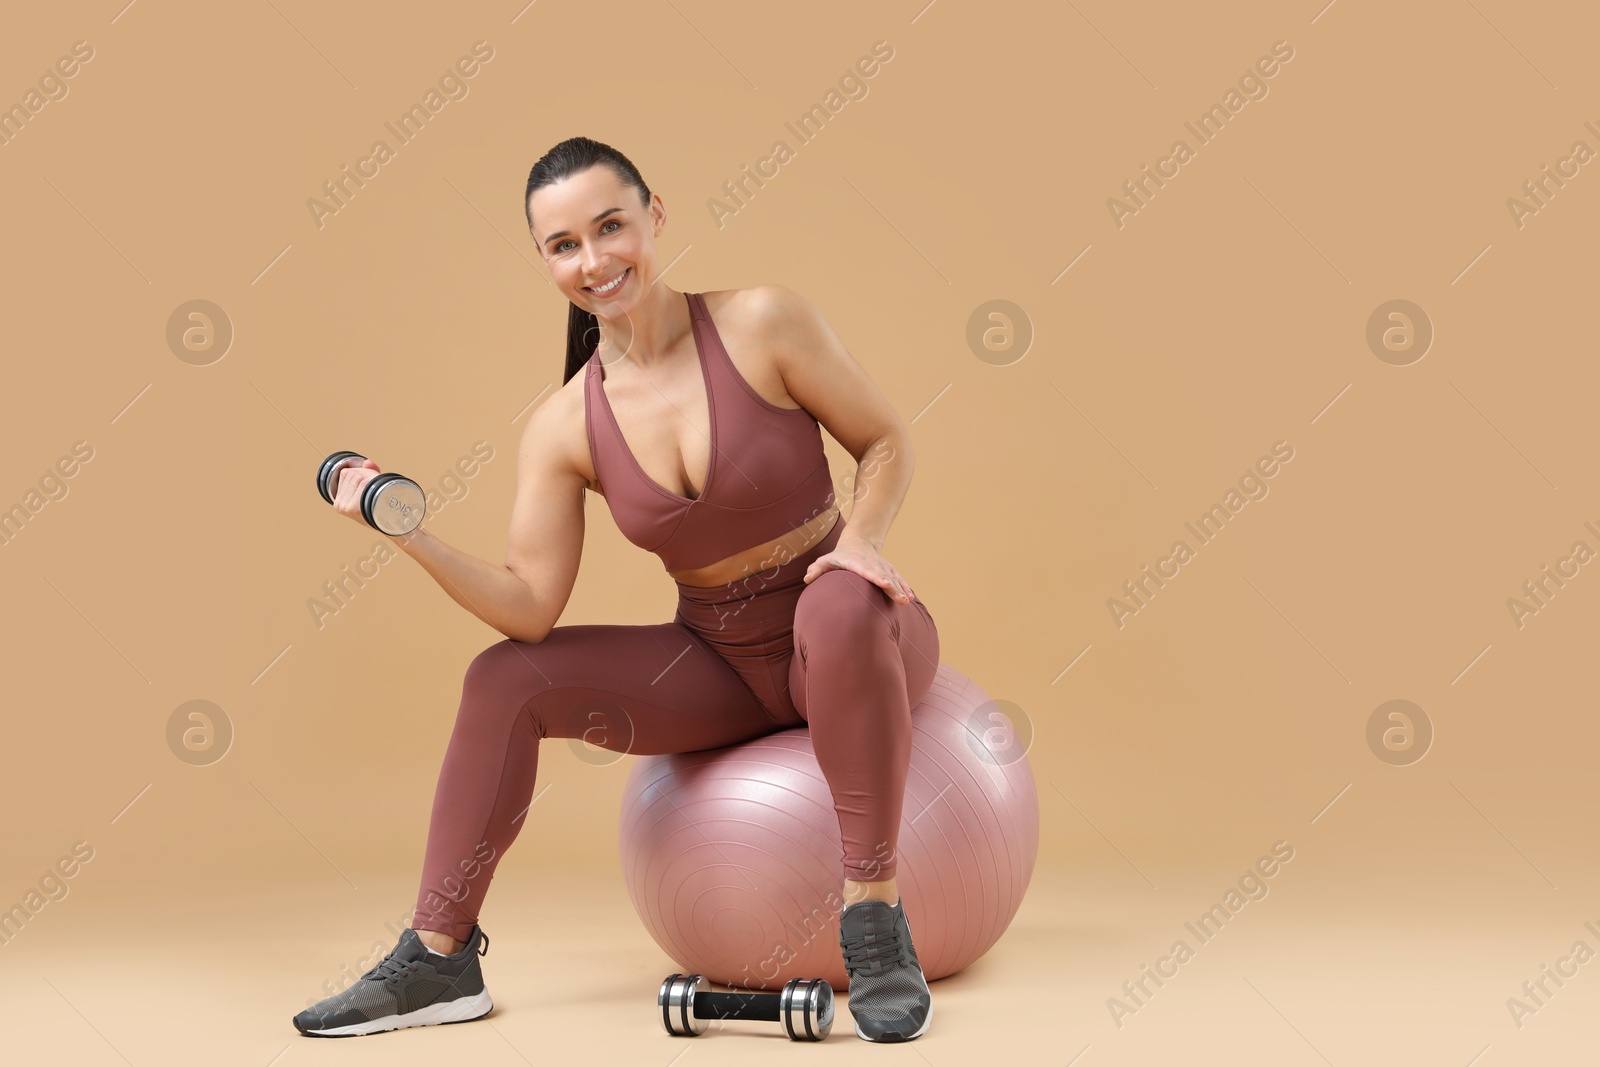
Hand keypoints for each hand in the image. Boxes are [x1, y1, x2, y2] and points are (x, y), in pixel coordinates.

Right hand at [332, 458, 382, 526]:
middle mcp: (339, 504)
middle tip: (378, 484)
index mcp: (339, 501)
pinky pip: (363, 483)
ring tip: (379, 488)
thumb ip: (368, 473)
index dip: (360, 471)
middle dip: (367, 474)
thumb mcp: (370, 491)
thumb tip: (368, 463)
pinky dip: (373, 481)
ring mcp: (346, 507)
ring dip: (371, 477)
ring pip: (358, 477)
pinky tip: (379, 490)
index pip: (345, 473)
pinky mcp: (354, 508)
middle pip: (352, 474)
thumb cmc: (381, 508)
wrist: (392, 525)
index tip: (371, 478)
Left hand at [802, 535, 916, 603]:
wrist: (859, 540)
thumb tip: (807, 578)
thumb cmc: (839, 556)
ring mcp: (882, 566)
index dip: (875, 576)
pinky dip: (904, 587)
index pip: (866, 569)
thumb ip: (816, 569)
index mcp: (856, 561)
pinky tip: (909, 598)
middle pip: (883, 575)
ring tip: (906, 601)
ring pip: (893, 577)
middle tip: (900, 599)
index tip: (883, 583)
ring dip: (900, 589)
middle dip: (892, 586)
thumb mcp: (826, 560)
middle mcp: (871, 563)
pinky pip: (898, 578)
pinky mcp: (888, 569)